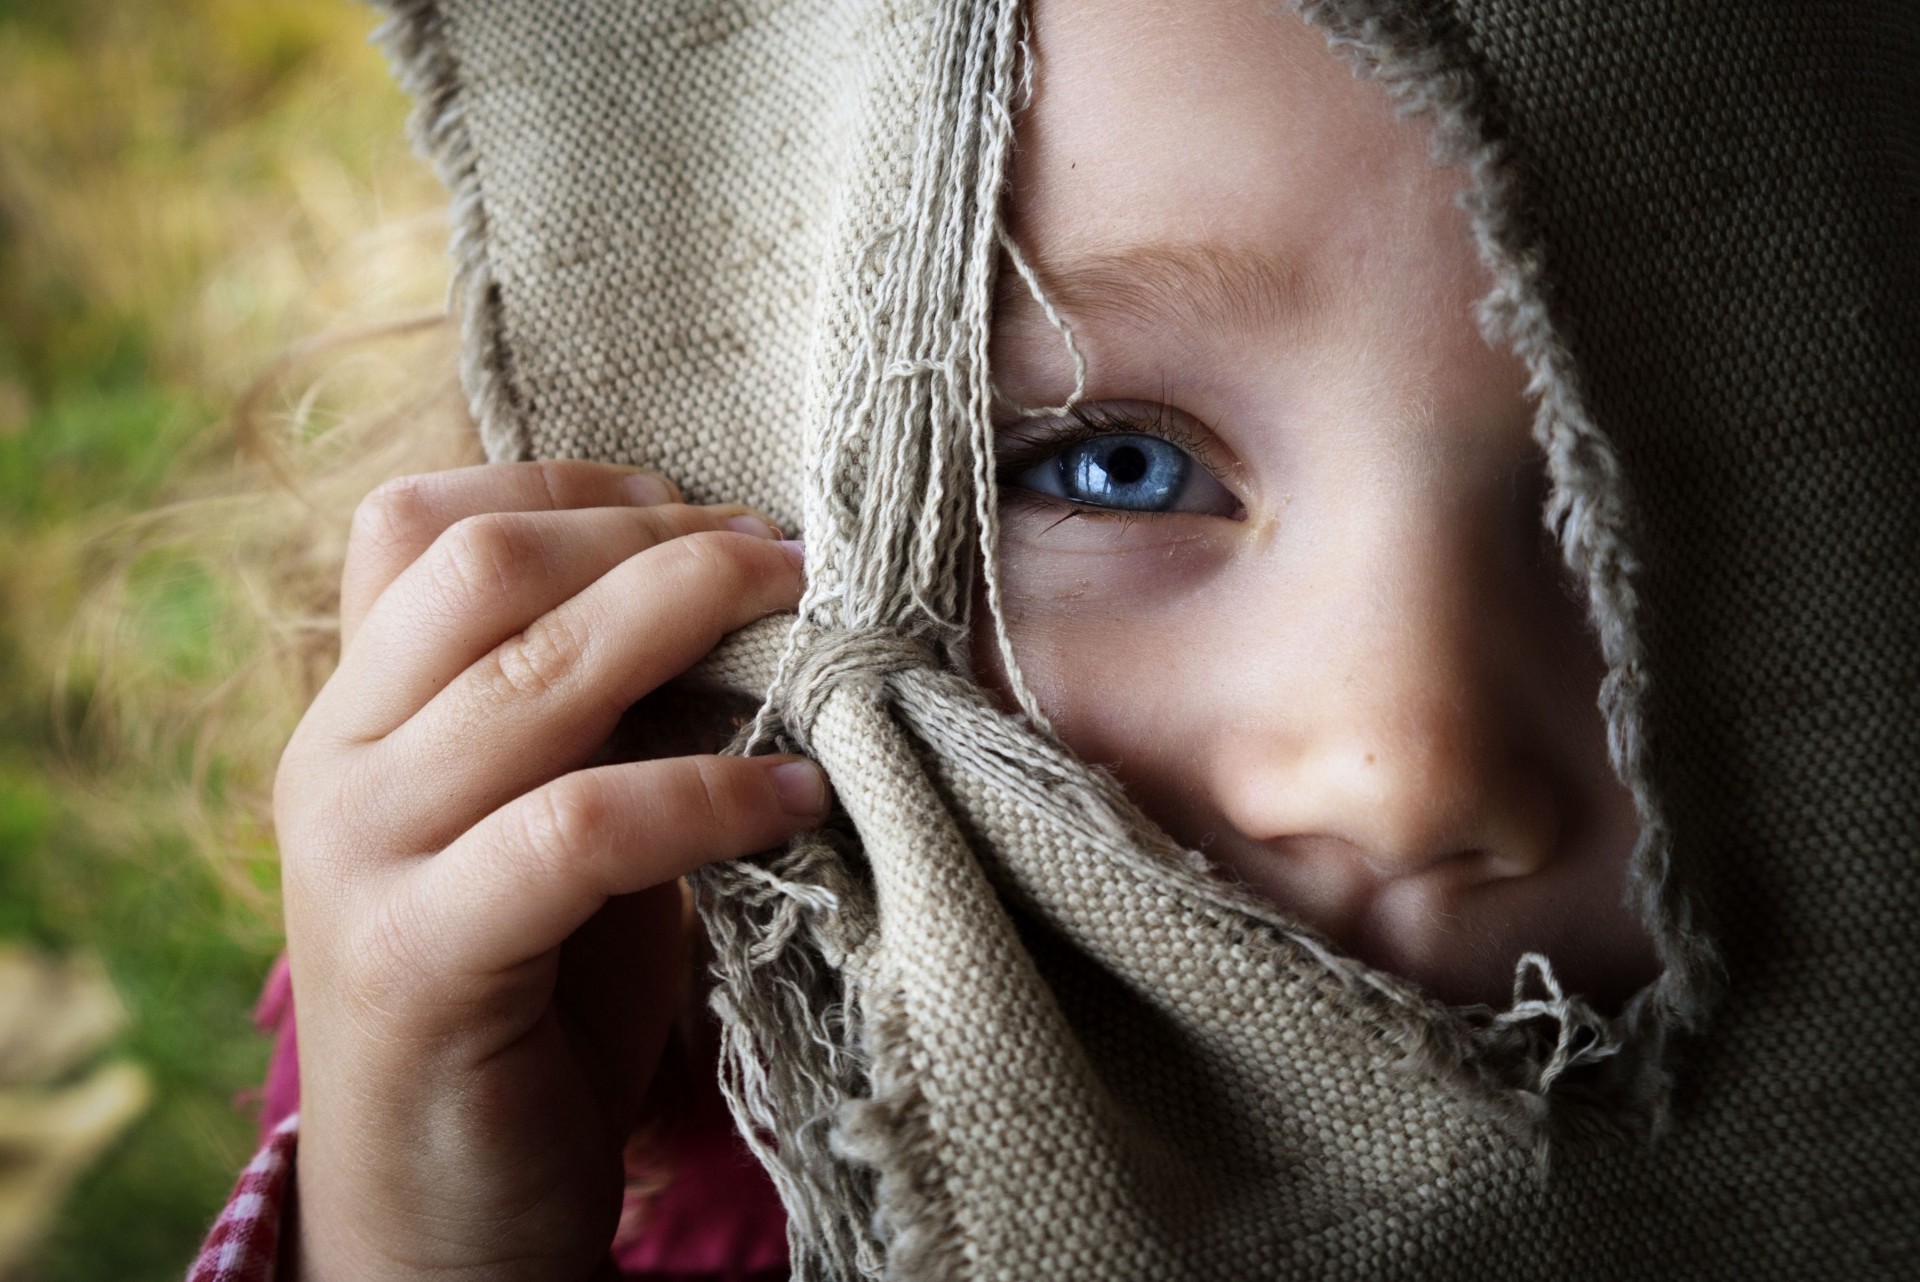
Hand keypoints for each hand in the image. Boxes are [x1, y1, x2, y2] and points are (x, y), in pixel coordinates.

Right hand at [273, 460, 822, 1280]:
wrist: (440, 1216)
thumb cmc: (528, 1004)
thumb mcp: (549, 822)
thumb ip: (595, 713)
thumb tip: (733, 591)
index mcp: (352, 712)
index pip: (419, 522)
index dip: (573, 489)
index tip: (705, 507)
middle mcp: (333, 762)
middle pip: (482, 565)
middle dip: (656, 539)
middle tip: (787, 557)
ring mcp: (358, 857)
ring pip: (532, 676)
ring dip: (695, 624)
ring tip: (815, 631)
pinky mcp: (416, 961)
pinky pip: (579, 828)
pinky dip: (707, 795)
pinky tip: (797, 800)